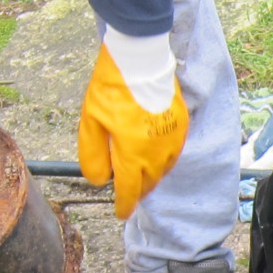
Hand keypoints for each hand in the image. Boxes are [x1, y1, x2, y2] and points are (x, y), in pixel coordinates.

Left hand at [78, 28, 187, 219]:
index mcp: (133, 154)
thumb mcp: (91, 122)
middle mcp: (157, 153)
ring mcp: (173, 140)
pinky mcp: (181, 126)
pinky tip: (153, 153)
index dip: (125, 205)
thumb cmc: (112, 88)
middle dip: (137, 191)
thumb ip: (93, 155)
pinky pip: (173, 152)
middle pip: (149, 183)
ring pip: (163, 170)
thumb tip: (99, 180)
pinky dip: (162, 160)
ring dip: (151, 176)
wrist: (141, 59)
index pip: (130, 191)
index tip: (121, 213)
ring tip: (139, 174)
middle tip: (128, 193)